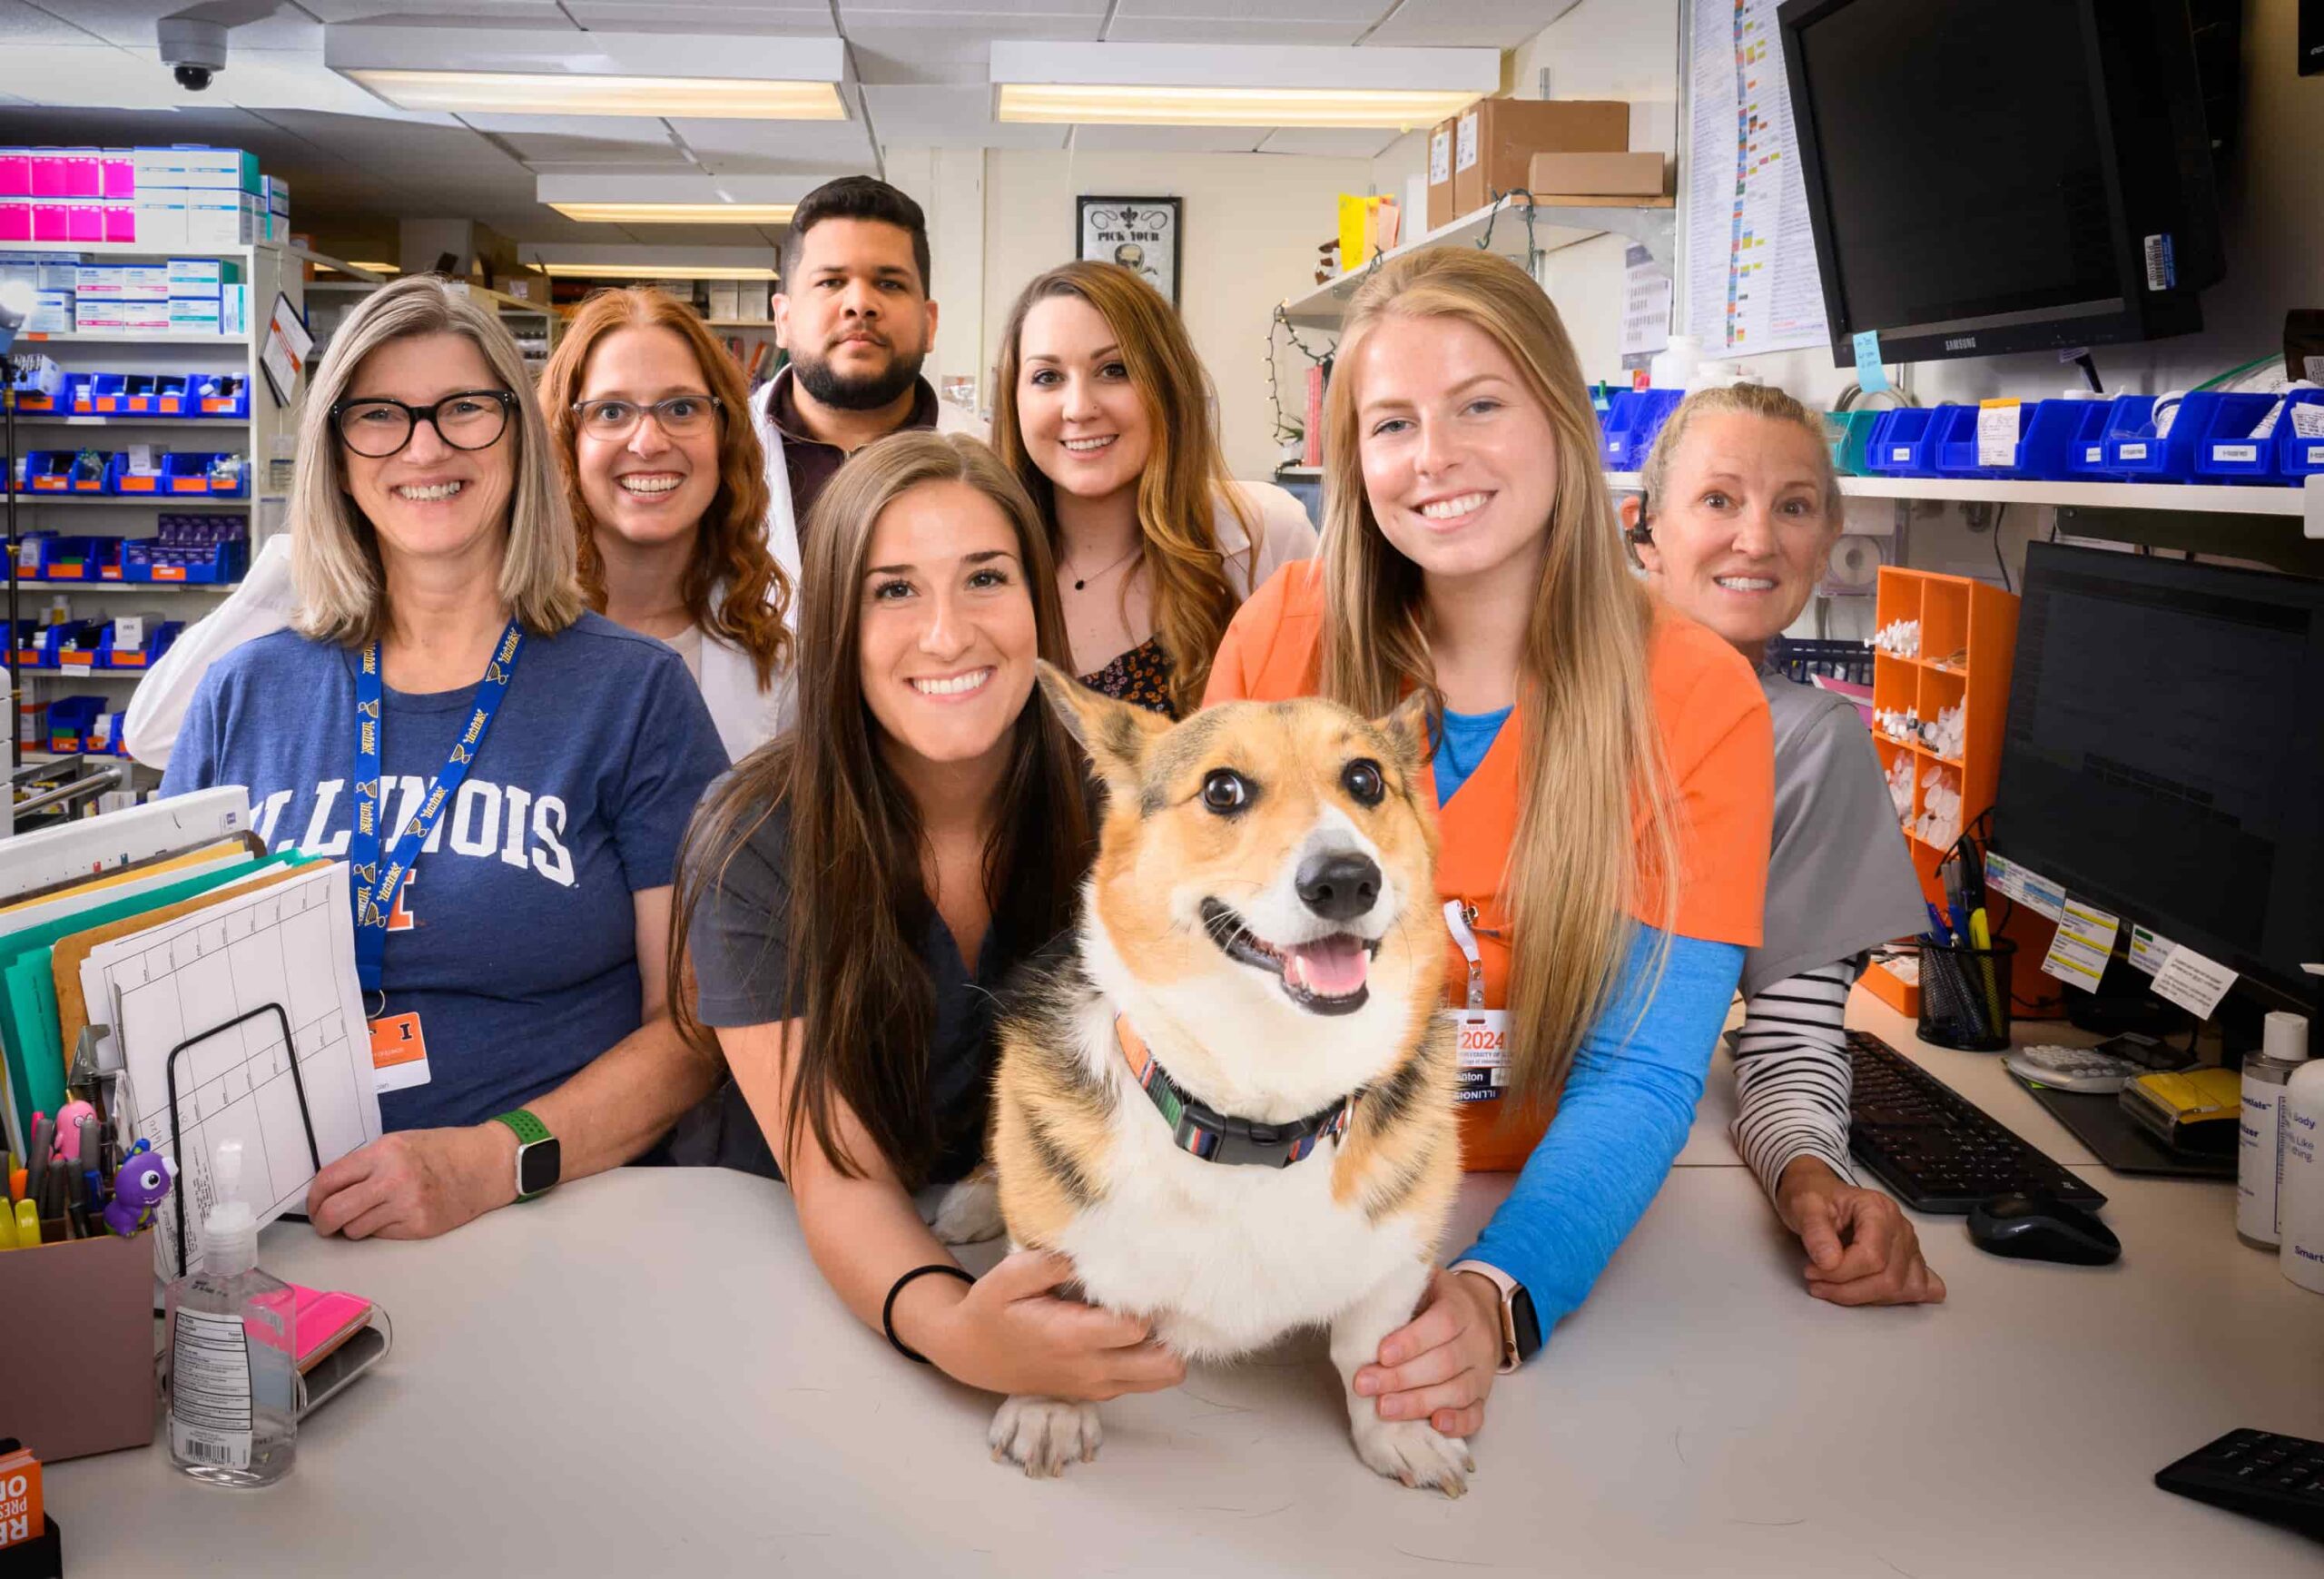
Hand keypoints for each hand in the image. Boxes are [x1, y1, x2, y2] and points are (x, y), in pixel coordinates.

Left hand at [305, 1125, 516, 1240]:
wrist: (487, 1164)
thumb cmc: (444, 1150)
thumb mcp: (400, 1143)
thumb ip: (367, 1163)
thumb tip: (333, 1189)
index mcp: (384, 1153)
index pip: (330, 1180)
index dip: (314, 1197)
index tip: (315, 1204)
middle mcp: (392, 1180)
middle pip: (335, 1212)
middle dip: (323, 1222)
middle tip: (325, 1224)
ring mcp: (406, 1207)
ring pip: (355, 1230)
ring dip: (354, 1227)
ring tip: (367, 1216)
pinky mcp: (418, 1227)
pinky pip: (381, 1235)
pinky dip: (380, 1229)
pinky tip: (394, 1216)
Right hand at [914, 1249, 1185, 1400]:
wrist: (972, 1355)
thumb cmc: (992, 1311)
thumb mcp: (1008, 1277)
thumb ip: (1049, 1263)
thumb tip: (1093, 1250)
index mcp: (1071, 1338)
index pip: (1137, 1327)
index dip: (1148, 1299)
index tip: (1145, 1275)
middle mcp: (1092, 1369)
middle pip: (1165, 1365)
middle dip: (1172, 1331)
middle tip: (1159, 1299)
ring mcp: (1099, 1385)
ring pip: (1162, 1378)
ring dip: (1165, 1346)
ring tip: (1148, 1313)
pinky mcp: (1100, 1390)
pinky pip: (1145, 1381)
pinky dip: (1149, 1357)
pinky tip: (1130, 1328)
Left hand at [1352, 1267, 1502, 1439]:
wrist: (1483, 1311)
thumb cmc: (1439, 1299)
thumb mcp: (1424, 1282)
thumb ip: (1400, 1291)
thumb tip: (1360, 1299)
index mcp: (1461, 1307)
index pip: (1442, 1323)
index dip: (1412, 1341)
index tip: (1381, 1354)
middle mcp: (1477, 1340)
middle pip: (1444, 1363)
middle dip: (1401, 1378)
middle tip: (1366, 1385)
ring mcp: (1483, 1370)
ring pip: (1457, 1391)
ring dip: (1418, 1403)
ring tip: (1384, 1409)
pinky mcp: (1483, 1395)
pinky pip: (1476, 1414)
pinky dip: (1457, 1423)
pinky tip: (1434, 1425)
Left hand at [1776, 1157, 1946, 1305]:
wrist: (1819, 1195)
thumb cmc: (1815, 1199)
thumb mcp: (1803, 1206)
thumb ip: (1814, 1231)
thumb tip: (1830, 1262)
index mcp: (1879, 1210)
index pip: (1872, 1257)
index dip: (1840, 1272)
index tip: (1812, 1271)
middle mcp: (1900, 1228)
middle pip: (1888, 1278)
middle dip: (1848, 1290)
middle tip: (1817, 1282)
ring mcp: (1908, 1246)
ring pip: (1900, 1289)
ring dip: (1864, 1297)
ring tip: (1833, 1286)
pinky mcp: (1909, 1261)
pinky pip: (1916, 1288)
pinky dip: (1896, 1298)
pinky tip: (1873, 1294)